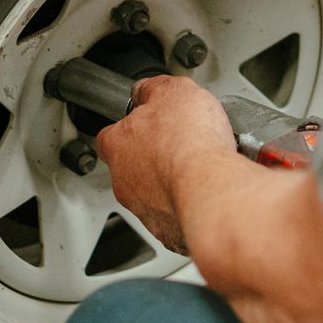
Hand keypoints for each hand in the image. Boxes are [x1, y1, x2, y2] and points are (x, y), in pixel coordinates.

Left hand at [96, 74, 235, 254]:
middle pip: (131, 168)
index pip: (109, 135)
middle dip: (154, 159)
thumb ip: (154, 88)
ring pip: (153, 196)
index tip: (146, 123)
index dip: (130, 127)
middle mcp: (125, 182)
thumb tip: (147, 89)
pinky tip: (207, 194)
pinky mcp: (168, 233)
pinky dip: (189, 208)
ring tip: (200, 170)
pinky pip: (175, 219)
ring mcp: (144, 210)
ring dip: (172, 185)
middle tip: (181, 147)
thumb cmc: (189, 144)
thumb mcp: (173, 91)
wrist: (212, 189)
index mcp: (118, 145)